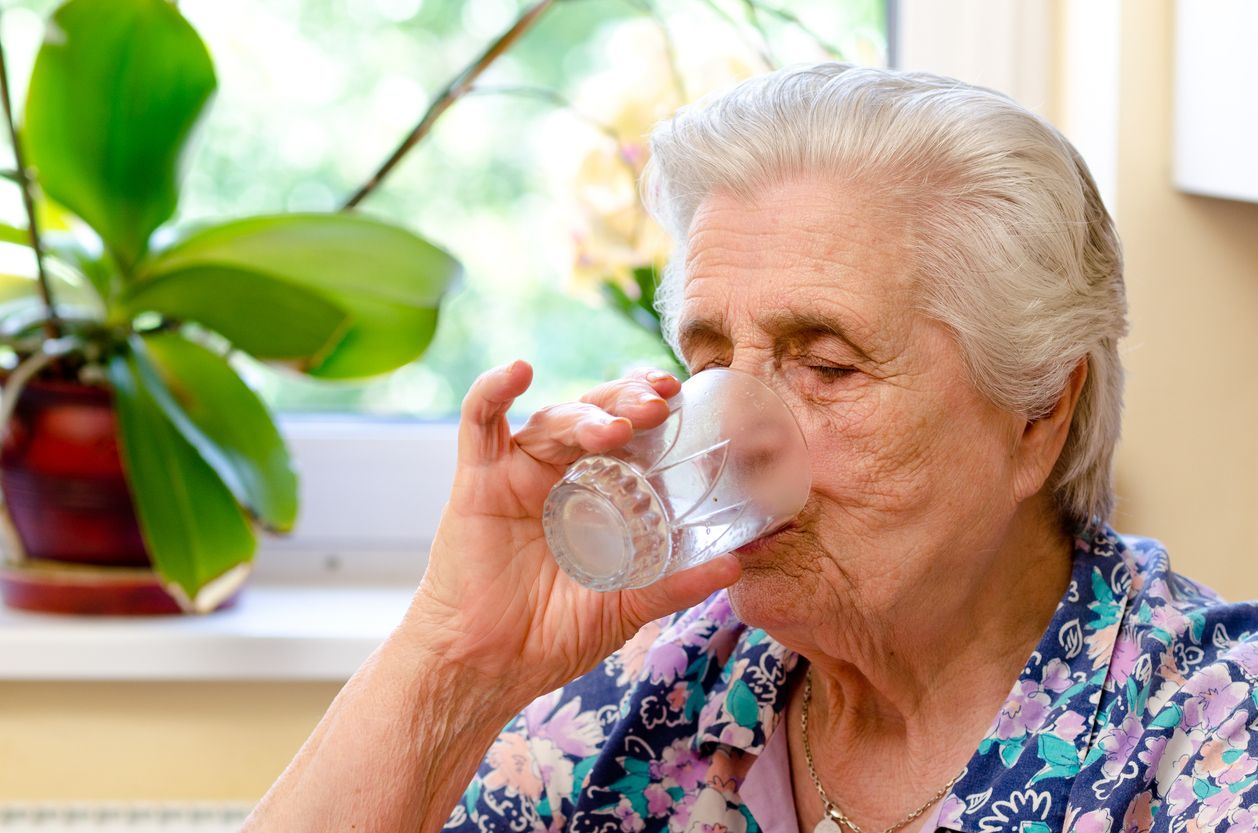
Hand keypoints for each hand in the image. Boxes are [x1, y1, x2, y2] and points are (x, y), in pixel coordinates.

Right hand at [406, 360, 740, 702]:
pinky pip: (480, 423)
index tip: (683, 397)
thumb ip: (675, 584)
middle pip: (596, 415)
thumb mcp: (626, 606)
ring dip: (587, 414)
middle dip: (628, 401)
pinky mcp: (477, 481)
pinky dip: (493, 390)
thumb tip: (736, 565)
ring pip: (554, 420)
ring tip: (619, 428)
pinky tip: (518, 371)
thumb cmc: (551, 637)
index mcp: (596, 493)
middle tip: (659, 404)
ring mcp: (518, 473)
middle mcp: (559, 474)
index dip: (653, 409)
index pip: (629, 433)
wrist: (489, 668)